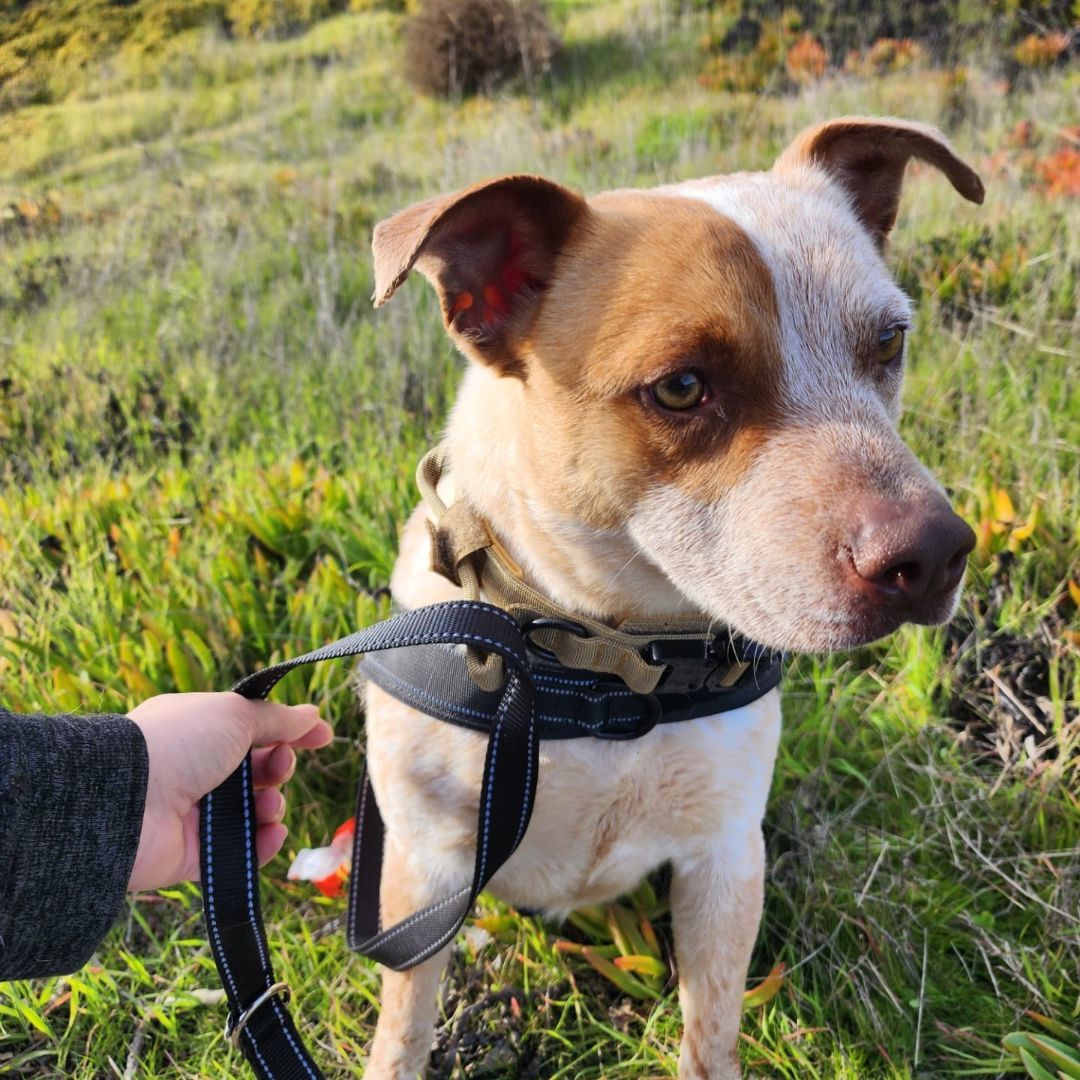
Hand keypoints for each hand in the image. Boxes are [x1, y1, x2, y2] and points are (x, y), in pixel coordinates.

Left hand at [126, 693, 332, 891]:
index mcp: (200, 730)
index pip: (254, 730)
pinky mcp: (193, 855)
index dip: (290, 733)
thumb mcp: (236, 715)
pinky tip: (273, 833)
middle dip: (279, 769)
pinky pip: (241, 853)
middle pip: (257, 772)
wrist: (127, 800)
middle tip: (278, 767)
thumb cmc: (180, 743)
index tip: (323, 737)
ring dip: (272, 806)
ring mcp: (194, 814)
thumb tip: (312, 716)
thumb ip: (278, 719)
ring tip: (268, 806)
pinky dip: (263, 845)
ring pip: (253, 812)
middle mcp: (196, 770)